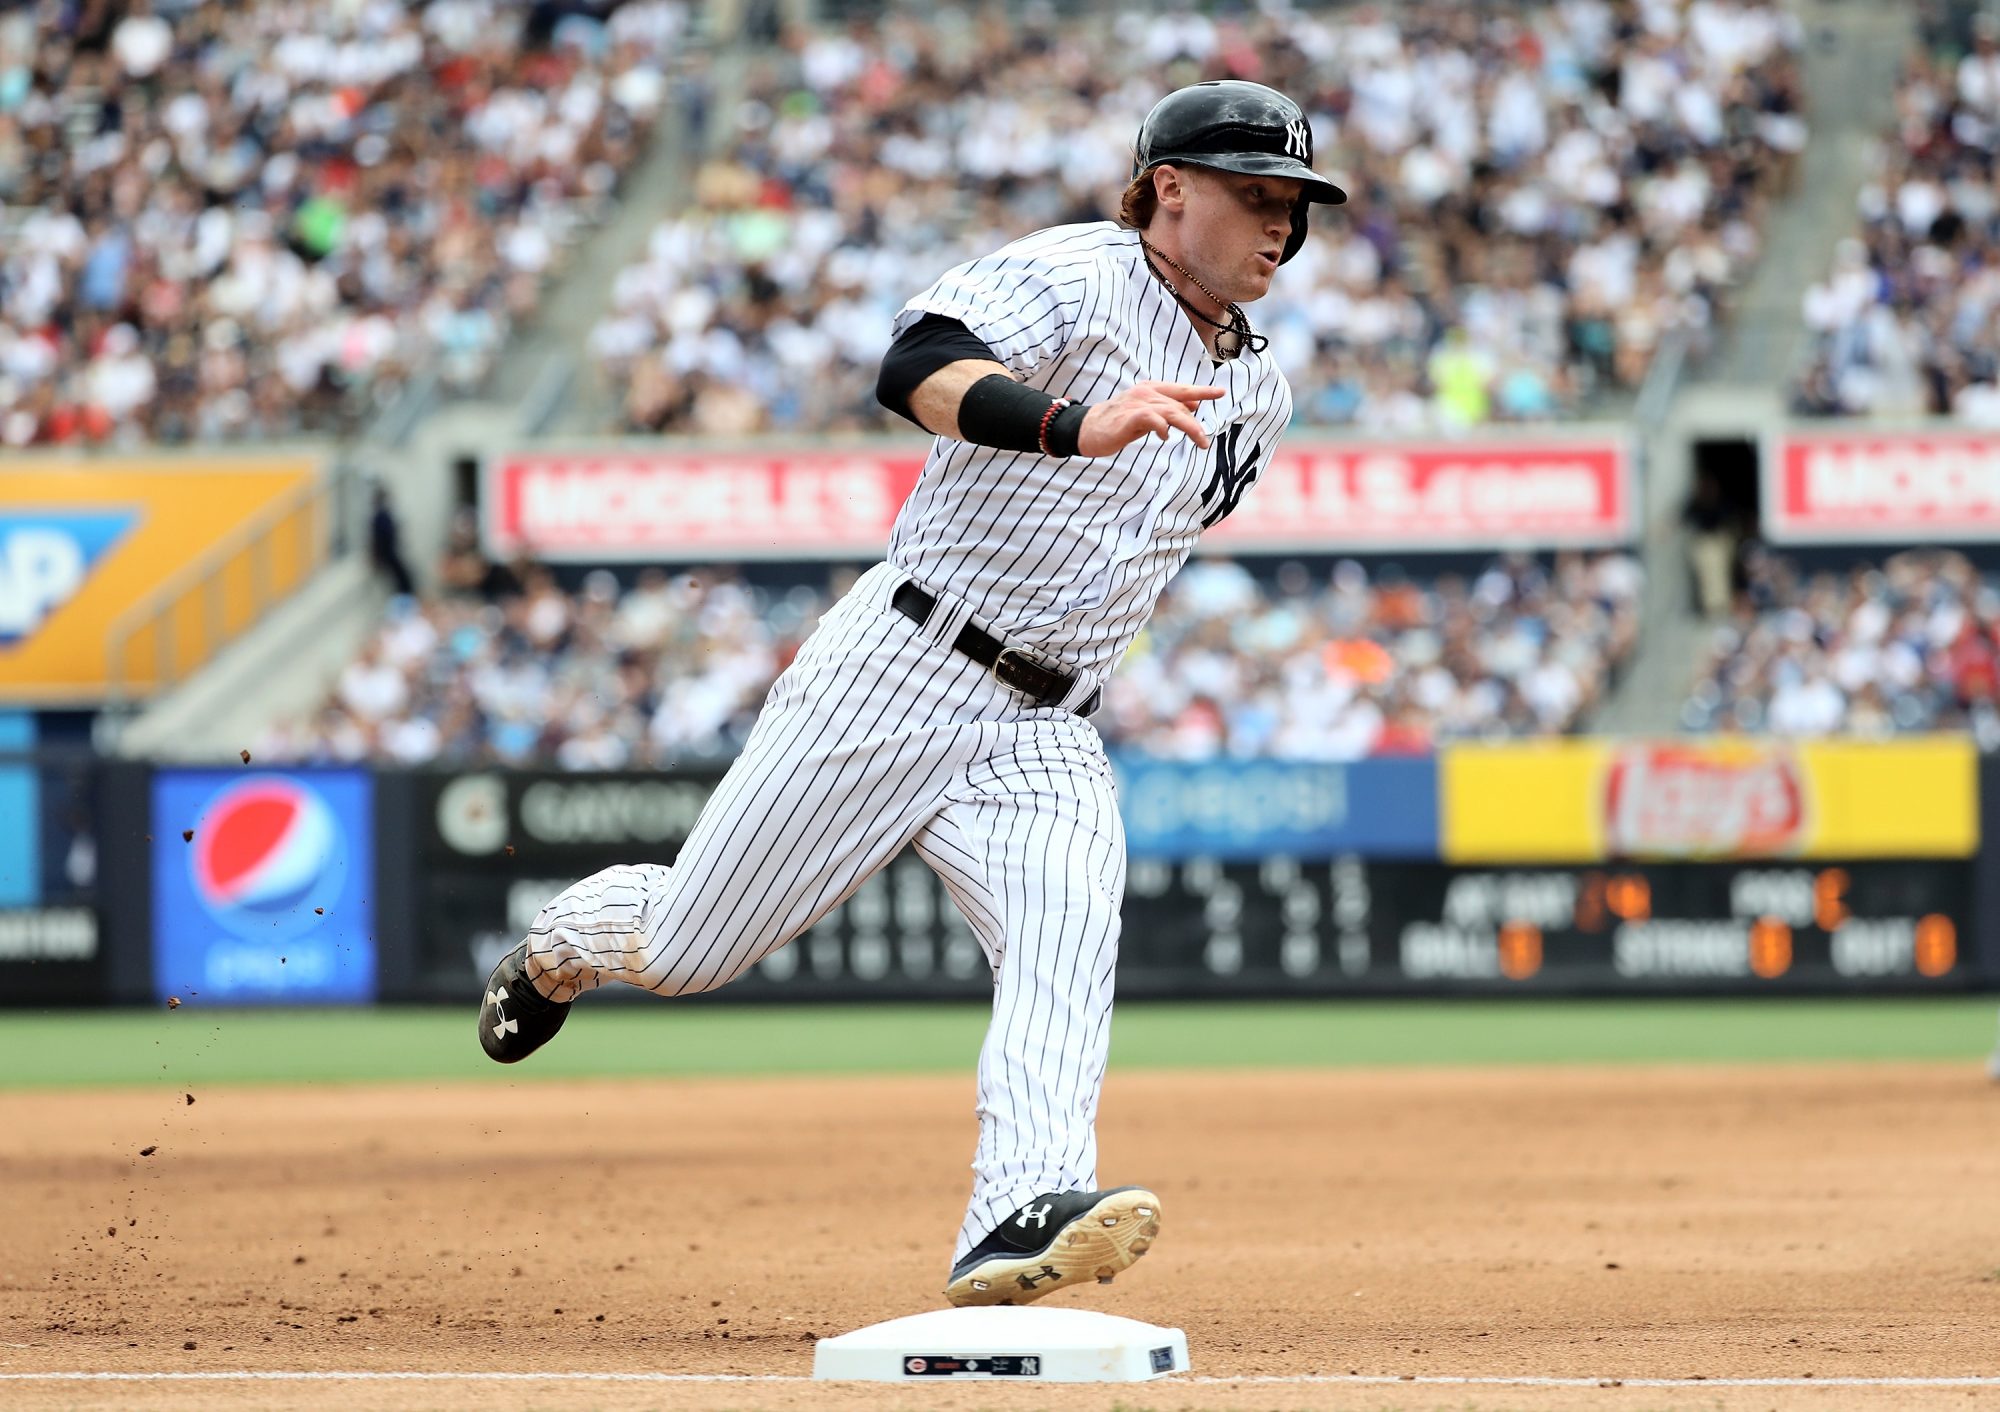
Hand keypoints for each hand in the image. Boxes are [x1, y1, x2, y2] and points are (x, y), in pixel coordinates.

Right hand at [1075, 381, 1223, 456]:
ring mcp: (1137, 403)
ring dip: (1189, 427)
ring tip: (1199, 442)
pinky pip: (1153, 419)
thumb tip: (1193, 409)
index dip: (1202, 391)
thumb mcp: (1147, 415)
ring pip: (1172, 412)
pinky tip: (1165, 437)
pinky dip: (1163, 428)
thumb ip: (1167, 410)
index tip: (1221, 392)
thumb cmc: (1117, 423)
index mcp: (1151, 389)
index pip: (1182, 389)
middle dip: (1195, 423)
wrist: (1087, 429)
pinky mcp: (1130, 417)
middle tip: (1204, 441)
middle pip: (1180, 404)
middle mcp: (1146, 393)